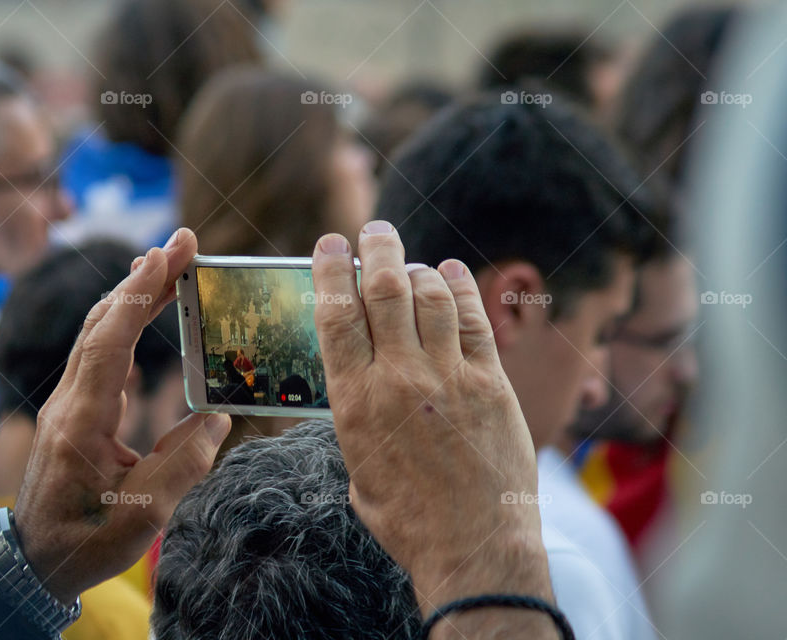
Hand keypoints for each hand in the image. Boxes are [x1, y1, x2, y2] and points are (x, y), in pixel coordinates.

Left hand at [14, 228, 230, 603]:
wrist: (33, 564)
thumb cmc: (84, 542)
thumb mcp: (142, 517)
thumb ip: (183, 465)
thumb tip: (218, 417)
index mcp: (82, 421)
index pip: (110, 341)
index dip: (140, 294)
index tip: (168, 254)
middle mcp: (68, 403)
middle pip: (100, 324)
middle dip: (141, 278)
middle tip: (181, 243)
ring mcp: (66, 406)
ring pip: (95, 335)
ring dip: (131, 296)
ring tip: (166, 265)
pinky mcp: (73, 413)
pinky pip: (98, 356)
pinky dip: (124, 325)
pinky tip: (143, 315)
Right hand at [312, 222, 553, 628]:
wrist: (474, 547)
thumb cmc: (408, 519)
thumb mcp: (358, 468)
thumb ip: (356, 417)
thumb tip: (361, 384)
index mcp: (356, 400)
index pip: (336, 314)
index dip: (332, 270)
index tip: (331, 245)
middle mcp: (400, 377)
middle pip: (384, 289)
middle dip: (376, 249)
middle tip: (373, 232)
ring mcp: (450, 376)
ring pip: (430, 295)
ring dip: (416, 268)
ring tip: (410, 262)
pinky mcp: (491, 382)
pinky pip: (474, 319)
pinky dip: (460, 287)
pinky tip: (449, 273)